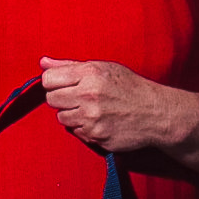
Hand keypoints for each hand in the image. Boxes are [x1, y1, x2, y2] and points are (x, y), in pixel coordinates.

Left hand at [38, 57, 192, 153]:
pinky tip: (99, 121)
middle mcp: (88, 94)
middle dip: (62, 99)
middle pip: (51, 99)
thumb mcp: (104, 68)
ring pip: (61, 118)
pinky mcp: (95, 135)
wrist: (156, 113)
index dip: (53, 82)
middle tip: (78, 98)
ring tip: (91, 110)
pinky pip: (76, 132)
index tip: (63, 85)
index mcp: (90, 73)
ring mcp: (91, 117)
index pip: (48, 79)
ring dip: (72, 115)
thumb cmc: (129, 88)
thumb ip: (70, 65)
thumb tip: (43, 62)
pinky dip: (83, 128)